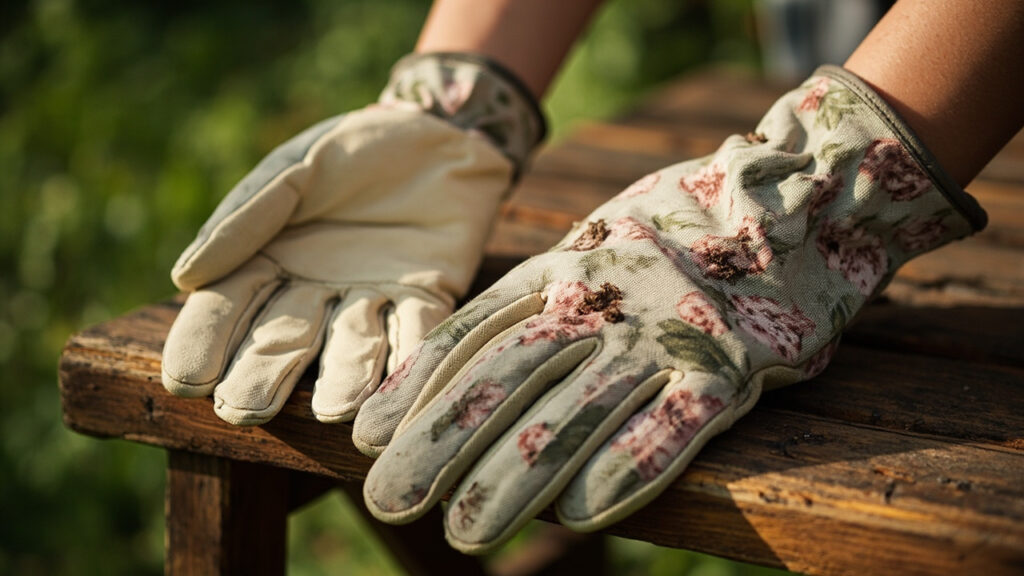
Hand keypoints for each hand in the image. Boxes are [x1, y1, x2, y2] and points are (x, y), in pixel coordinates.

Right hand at [161, 53, 544, 425]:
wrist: (438, 131)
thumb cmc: (353, 149)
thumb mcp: (297, 168)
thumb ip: (248, 216)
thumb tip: (184, 277)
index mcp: (268, 261)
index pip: (227, 309)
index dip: (205, 343)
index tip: (186, 379)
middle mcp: (315, 294)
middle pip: (284, 341)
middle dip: (265, 375)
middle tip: (245, 410)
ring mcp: (372, 301)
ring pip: (354, 347)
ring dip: (345, 378)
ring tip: (332, 409)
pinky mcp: (428, 299)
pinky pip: (419, 332)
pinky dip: (412, 361)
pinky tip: (401, 391)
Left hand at [354, 66, 985, 552]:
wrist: (793, 195)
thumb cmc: (678, 233)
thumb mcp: (594, 245)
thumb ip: (539, 295)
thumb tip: (462, 364)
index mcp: (563, 267)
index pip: (472, 331)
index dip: (416, 387)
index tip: (367, 437)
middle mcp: (604, 300)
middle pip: (507, 377)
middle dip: (442, 444)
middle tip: (391, 500)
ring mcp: (665, 333)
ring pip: (576, 411)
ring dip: (514, 477)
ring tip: (464, 530)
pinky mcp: (732, 368)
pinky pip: (674, 425)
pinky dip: (626, 469)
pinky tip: (578, 515)